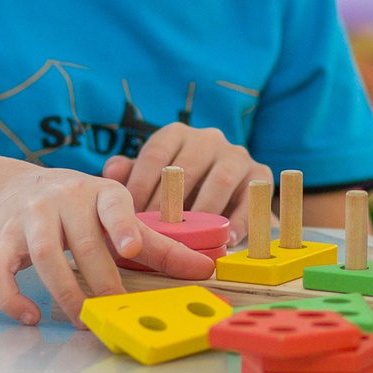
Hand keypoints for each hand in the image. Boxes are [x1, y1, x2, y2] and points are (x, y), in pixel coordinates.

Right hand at [0, 166, 212, 327]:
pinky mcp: (2, 238)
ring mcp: (29, 217)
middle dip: (101, 281)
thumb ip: (158, 245)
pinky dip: (11, 296)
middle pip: (83, 243)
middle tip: (115, 310)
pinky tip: (29, 316)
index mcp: (100, 193)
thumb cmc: (79, 208)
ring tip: (82, 319)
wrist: (15, 189)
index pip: (113, 205)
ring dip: (64, 292)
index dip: (122, 225)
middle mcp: (63, 199)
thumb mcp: (117, 216)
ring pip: (43, 256)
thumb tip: (205, 270)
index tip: (131, 247)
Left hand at [102, 124, 273, 239]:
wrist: (223, 193)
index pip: (156, 154)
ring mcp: (237, 154)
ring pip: (220, 182)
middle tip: (157, 232)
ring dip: (202, 214)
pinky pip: (251, 198)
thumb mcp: (150, 177)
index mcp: (177, 134)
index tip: (131, 215)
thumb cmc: (176, 187)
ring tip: (189, 239)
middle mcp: (209, 138)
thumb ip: (129, 173)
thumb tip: (112, 171)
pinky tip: (226, 239)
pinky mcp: (261, 173)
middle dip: (170, 205)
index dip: (141, 185)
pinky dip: (240, 221)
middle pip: (188, 168)